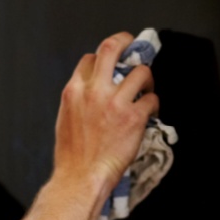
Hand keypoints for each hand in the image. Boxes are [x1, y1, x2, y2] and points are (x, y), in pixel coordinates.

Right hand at [53, 32, 159, 196]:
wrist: (81, 178)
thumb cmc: (72, 156)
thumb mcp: (65, 118)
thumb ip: (79, 99)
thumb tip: (94, 91)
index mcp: (73, 91)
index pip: (90, 59)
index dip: (104, 59)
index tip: (113, 63)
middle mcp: (93, 91)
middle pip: (112, 47)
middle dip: (126, 42)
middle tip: (135, 47)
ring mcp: (115, 103)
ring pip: (141, 71)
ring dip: (147, 79)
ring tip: (146, 90)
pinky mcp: (133, 117)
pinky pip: (152, 99)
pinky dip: (154, 104)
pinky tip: (150, 112)